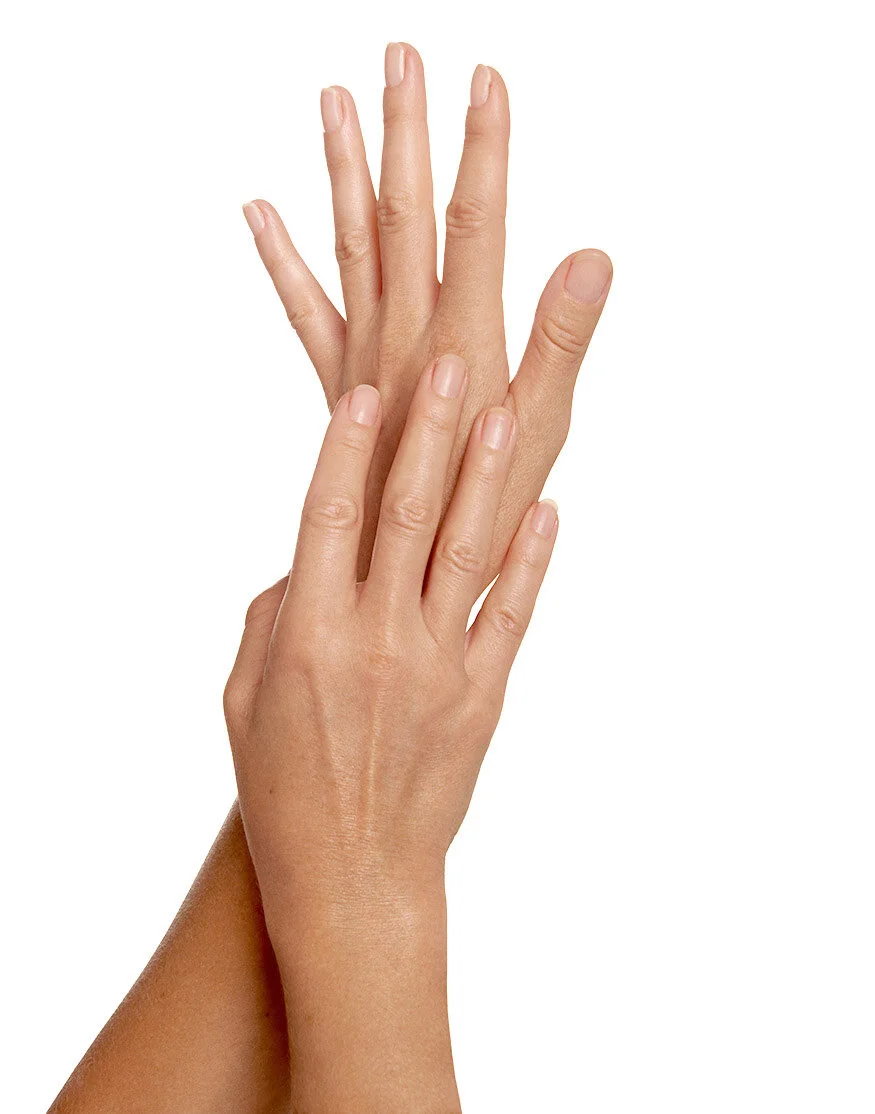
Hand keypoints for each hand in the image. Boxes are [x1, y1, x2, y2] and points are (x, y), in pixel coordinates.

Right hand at [224, 357, 557, 1110]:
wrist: (352, 877)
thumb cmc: (284, 787)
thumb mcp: (243, 700)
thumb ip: (272, 616)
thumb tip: (304, 560)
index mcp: (309, 636)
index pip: (327, 515)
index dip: (345, 446)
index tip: (363, 388)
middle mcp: (377, 639)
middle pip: (405, 514)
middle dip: (428, 432)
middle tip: (451, 361)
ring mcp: (438, 666)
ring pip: (466, 551)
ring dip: (488, 476)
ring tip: (507, 410)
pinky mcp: (483, 694)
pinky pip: (513, 613)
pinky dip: (533, 559)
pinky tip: (551, 510)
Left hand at [243, 43, 609, 579]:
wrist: (402, 564)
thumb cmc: (482, 505)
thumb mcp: (542, 427)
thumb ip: (563, 338)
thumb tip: (592, 256)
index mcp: (464, 335)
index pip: (475, 220)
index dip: (483, 147)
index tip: (484, 77)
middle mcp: (406, 330)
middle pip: (404, 210)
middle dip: (406, 129)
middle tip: (400, 54)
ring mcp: (365, 350)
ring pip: (352, 241)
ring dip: (344, 168)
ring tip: (334, 98)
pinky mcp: (339, 376)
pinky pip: (305, 308)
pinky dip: (282, 259)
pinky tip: (260, 212)